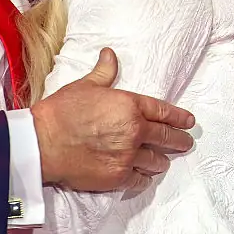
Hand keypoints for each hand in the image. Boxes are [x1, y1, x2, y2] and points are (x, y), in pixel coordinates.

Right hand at [31, 47, 194, 191]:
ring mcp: (128, 156)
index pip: (163, 111)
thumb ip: (104, 72)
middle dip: (179, 140)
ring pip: (157, 161)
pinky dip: (143, 176)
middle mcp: (134, 131)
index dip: (179, 117)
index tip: (189, 122)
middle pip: (167, 138)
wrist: (43, 142)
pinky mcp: (119, 177)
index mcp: (129, 105)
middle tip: (186, 142)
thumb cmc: (62, 111)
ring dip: (161, 160)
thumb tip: (110, 54)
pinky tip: (142, 174)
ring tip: (161, 160)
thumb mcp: (84, 86)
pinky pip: (141, 179)